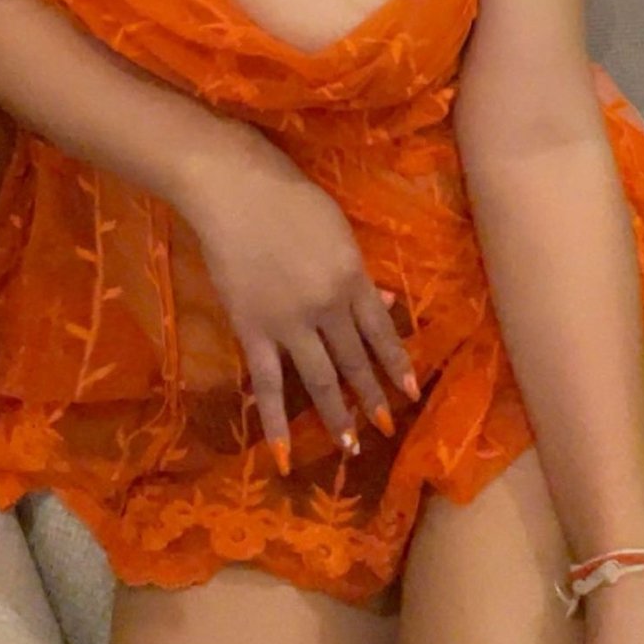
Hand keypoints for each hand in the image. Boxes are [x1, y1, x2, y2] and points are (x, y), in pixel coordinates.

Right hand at [176, 129, 418, 460]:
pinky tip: (283, 454)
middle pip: (354, 360)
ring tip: (351, 446)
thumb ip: (358, 272)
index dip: (395, 363)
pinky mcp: (252, 330)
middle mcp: (327, 306)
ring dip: (337, 415)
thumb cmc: (289, 198)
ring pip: (320, 379)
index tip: (409, 392)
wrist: (233, 190)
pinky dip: (275, 422)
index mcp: (351, 277)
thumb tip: (383, 305)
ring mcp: (289, 323)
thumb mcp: (337, 228)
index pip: (380, 331)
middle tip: (387, 428)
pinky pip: (267, 384)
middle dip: (372, 396)